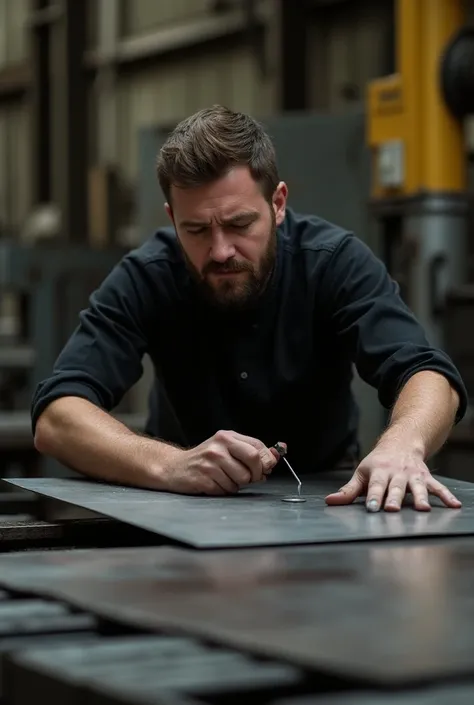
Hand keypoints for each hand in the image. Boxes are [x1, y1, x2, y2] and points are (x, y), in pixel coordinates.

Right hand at [162, 430, 279, 495]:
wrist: (175, 467)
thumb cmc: (205, 459)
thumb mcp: (227, 448)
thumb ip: (251, 450)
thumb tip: (278, 452)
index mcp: (227, 437)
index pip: (257, 448)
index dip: (266, 462)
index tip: (265, 469)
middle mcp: (219, 447)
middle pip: (253, 462)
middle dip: (255, 474)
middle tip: (248, 477)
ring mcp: (210, 463)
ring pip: (241, 480)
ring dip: (237, 484)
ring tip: (224, 478)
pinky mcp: (204, 478)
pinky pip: (227, 490)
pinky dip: (224, 490)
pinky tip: (214, 483)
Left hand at [325, 443, 461, 511]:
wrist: (401, 442)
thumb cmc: (378, 462)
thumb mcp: (361, 473)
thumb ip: (349, 490)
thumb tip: (330, 501)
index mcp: (379, 472)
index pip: (375, 486)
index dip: (374, 497)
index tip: (373, 508)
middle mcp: (396, 473)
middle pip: (395, 488)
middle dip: (395, 499)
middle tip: (393, 510)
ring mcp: (412, 475)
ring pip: (417, 487)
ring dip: (420, 498)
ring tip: (423, 509)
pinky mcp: (425, 478)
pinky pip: (437, 487)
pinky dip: (446, 496)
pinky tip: (454, 505)